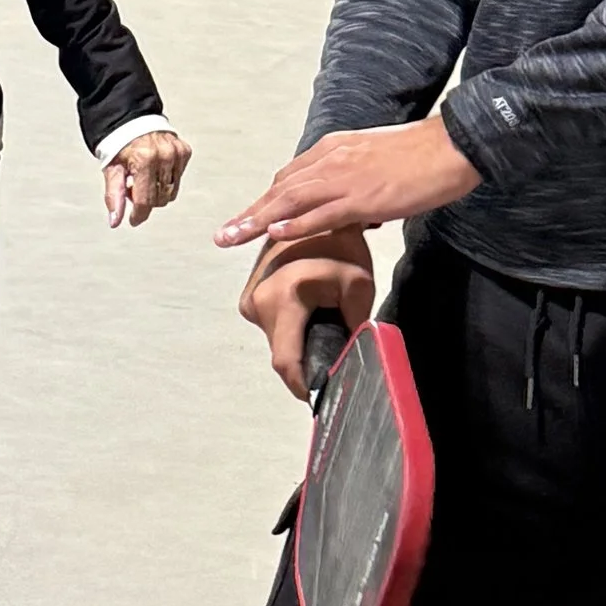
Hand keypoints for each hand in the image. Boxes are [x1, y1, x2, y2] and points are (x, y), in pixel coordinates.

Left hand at [103, 127, 190, 228]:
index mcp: (143, 159)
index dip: (138, 215)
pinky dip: (166, 179)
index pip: (145, 200)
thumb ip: (114, 196)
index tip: (134, 219)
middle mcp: (163, 155)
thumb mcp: (112, 169)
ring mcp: (177, 153)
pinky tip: (155, 169)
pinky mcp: (185, 151)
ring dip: (157, 192)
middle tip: (133, 188)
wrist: (130, 118)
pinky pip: (178, 179)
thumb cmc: (119, 143)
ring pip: (171, 192)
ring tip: (143, 179)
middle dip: (145, 200)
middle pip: (159, 199)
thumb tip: (115, 221)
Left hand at [215, 115, 478, 250]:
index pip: (291, 177)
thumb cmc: (423, 155)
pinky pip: (322, 213)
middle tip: (224, 234)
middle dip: (251, 212)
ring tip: (231, 237)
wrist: (454, 144)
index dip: (268, 201)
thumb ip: (359, 180)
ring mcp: (346, 179)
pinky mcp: (364, 197)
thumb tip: (355, 210)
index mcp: (335, 149)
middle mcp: (332, 160)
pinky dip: (296, 224)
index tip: (249, 218)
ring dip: (257, 220)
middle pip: (281, 189)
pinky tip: (274, 234)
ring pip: (290, 201)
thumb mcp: (379, 161)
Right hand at [240, 230, 375, 400]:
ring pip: (277, 338)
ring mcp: (249, 298)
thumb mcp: (357, 286)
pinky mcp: (249, 294)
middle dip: (307, 359)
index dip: (302, 385)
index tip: (319, 397)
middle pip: (283, 351)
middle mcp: (256, 300)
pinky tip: (310, 313)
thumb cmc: (342, 244)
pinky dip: (292, 327)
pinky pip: (273, 323)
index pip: (286, 361)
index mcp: (282, 298)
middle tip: (334, 354)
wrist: (315, 208)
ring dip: (299, 340)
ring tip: (323, 324)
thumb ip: (353, 328)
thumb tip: (352, 365)